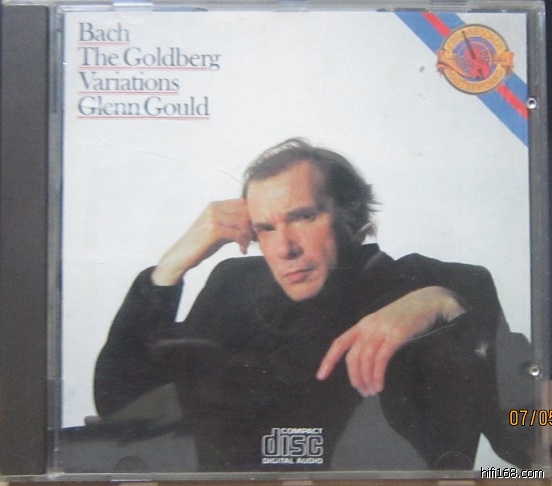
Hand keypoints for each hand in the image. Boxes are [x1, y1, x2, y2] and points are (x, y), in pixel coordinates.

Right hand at [152, 199, 251, 284]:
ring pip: (243, 222)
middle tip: (252, 240)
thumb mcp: (219, 230)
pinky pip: (238, 233)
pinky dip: (243, 243)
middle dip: (252, 227)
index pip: (243, 203)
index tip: (253, 231)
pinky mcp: (213, 230)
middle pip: (245, 212)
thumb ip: (233, 224)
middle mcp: (214, 208)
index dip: (252, 217)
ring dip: (249, 236)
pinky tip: (241, 250)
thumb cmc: (200, 244)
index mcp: (215, 205)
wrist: (180, 256)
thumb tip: (254, 225)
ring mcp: (213, 218)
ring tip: (245, 246)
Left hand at [316, 286, 465, 395]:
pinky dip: (377, 374)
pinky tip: (379, 385)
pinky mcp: (397, 335)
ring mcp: (382, 330)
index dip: (329, 360)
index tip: (321, 376)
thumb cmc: (407, 316)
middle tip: (362, 392)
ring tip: (371, 391)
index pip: (339, 343)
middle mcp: (369, 326)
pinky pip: (381, 358)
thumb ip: (372, 338)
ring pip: (365, 359)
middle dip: (354, 377)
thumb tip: (365, 363)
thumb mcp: (383, 324)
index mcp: (363, 324)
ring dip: (366, 379)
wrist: (428, 301)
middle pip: (353, 356)